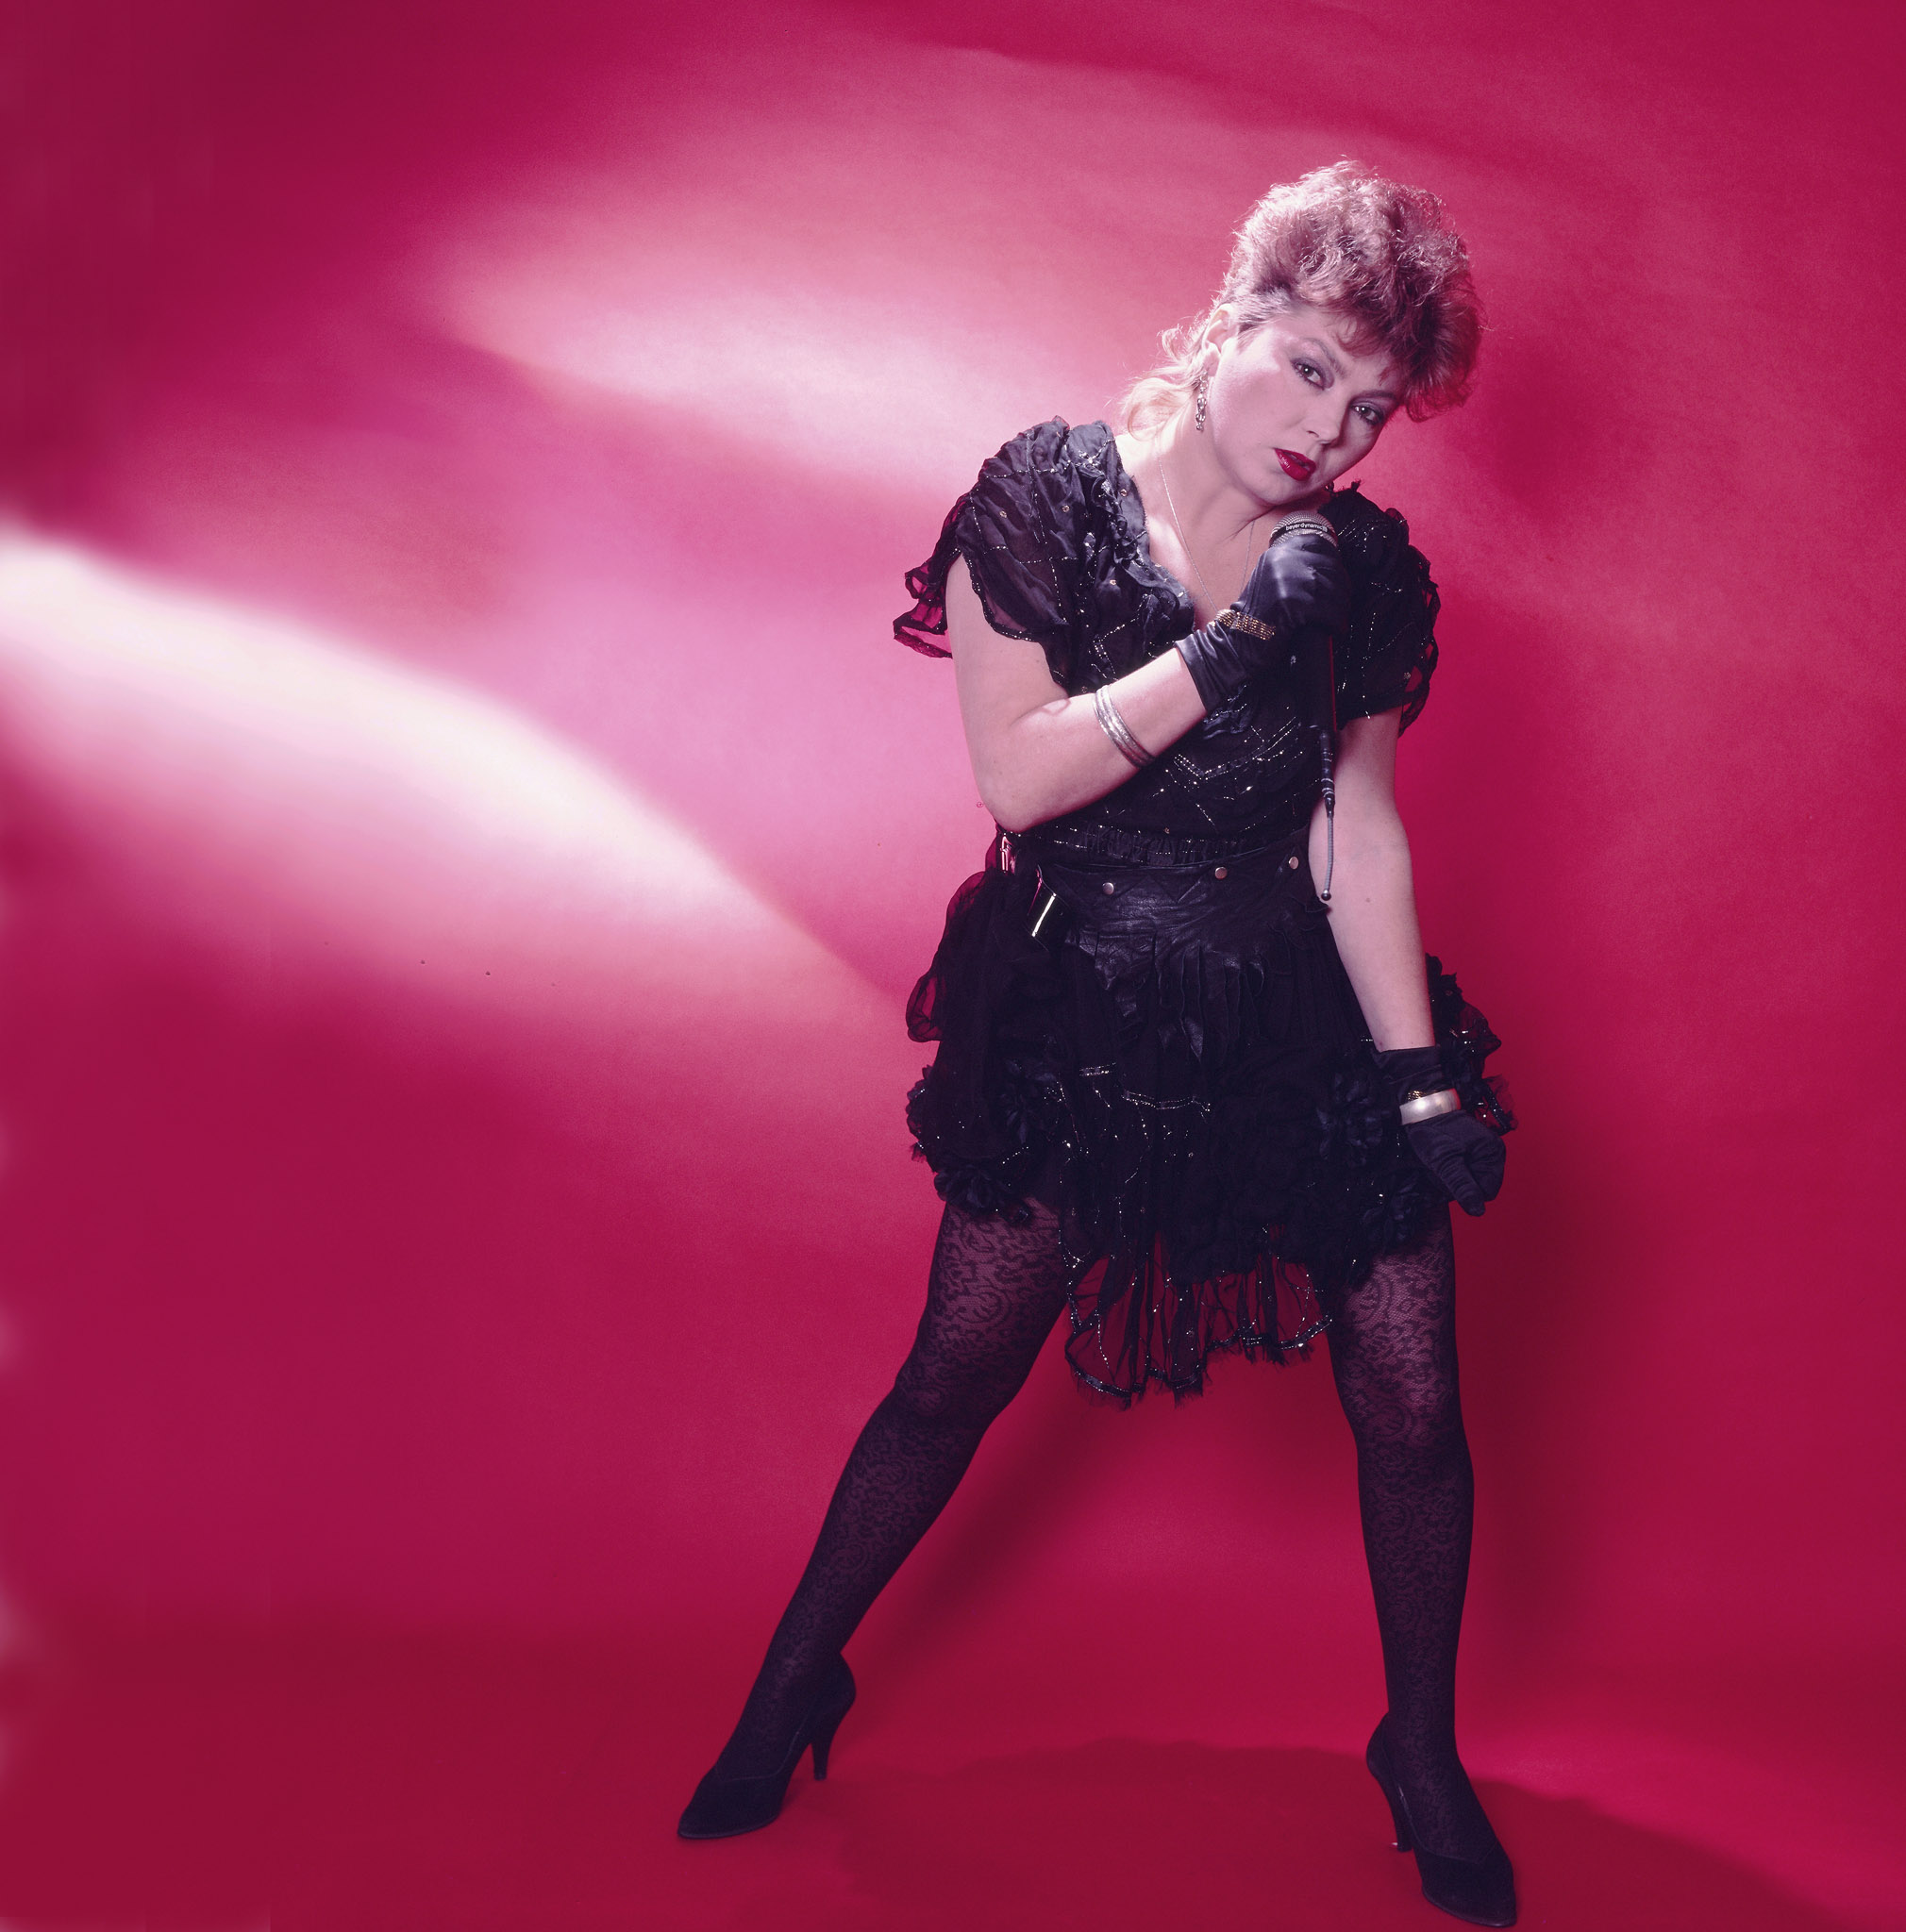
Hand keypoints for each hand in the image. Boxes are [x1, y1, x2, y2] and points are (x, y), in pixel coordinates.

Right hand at [1174, 524, 1351, 713]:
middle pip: (1331, 567)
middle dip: (1342, 588)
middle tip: (1341, 605)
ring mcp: (1287, 580)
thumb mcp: (1272, 580)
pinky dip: (1335, 622)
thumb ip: (1294, 567)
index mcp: (1278, 552)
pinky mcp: (1292, 602)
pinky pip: (1328, 610)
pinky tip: (1333, 629)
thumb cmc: (1258, 617)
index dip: (1334, 561)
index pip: (1319, 544)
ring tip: (1338, 619)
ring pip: (1333, 590)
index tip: (1337, 578)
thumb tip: (1330, 565)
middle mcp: (1283, 560)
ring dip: (1341, 608)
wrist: (1238, 643)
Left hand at [1374, 1045, 1505, 1217]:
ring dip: (1453, 1177)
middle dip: (1459, 1183)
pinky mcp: (1473, 1150)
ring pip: (1471, 1180)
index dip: (1466, 1190)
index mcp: (1493, 1153)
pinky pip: (1466, 1171)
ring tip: (1440, 1161)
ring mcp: (1484, 1150)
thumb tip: (1478, 1211)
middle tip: (1441, 1167)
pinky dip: (1452, 1170)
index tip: (1448, 1175)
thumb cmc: (1432, 1132)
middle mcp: (1493, 1152)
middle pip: (1479, 1187)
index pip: (1487, 1192)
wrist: (1422, 1108)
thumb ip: (1462, 1186)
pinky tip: (1443, 1159)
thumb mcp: (1444, 1161)